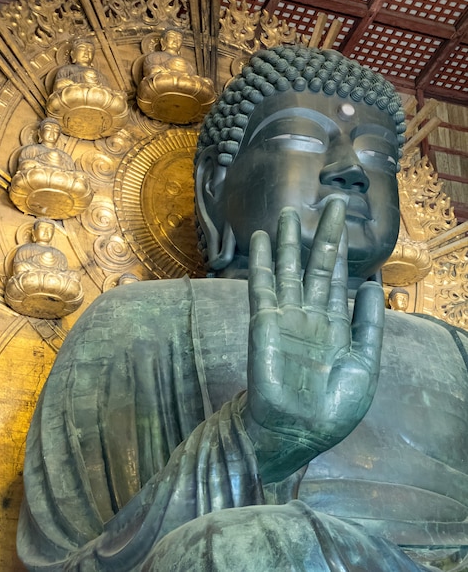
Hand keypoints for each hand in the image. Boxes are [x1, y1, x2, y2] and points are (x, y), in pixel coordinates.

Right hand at [242, 199, 383, 482]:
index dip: (342, 249)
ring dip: (288, 241)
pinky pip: (262, 285)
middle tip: (332, 202)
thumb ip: (369, 325)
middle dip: (324, 235)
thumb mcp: (364, 365)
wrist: (298, 433)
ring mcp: (286, 316)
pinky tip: (260, 238)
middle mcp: (310, 314)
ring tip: (289, 212)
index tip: (344, 221)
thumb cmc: (332, 408)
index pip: (338, 278)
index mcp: (335, 325)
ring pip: (288, 269)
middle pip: (317, 265)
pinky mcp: (264, 322)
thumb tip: (375, 285)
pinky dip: (261, 261)